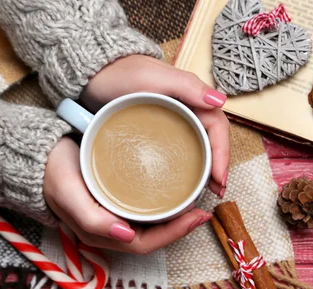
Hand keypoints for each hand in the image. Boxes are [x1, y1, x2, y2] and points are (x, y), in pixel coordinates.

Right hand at [44, 137, 211, 253]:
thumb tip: (127, 237)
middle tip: (203, 209)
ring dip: (174, 219)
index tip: (197, 216)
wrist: (36, 157)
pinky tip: (175, 194)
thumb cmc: (52, 174)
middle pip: (154, 238)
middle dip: (180, 228)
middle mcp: (110, 231)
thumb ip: (93, 218)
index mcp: (101, 234)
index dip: (175, 235)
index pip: (146, 244)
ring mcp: (113, 219)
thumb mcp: (69, 193)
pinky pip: (145, 213)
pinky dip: (163, 208)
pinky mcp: (115, 204)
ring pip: (151, 227)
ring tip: (195, 202)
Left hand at [80, 55, 229, 195]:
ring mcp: (175, 121)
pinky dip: (188, 167)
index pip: (217, 127)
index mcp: (192, 97)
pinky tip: (183, 182)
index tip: (218, 178)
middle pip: (212, 140)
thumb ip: (188, 86)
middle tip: (217, 191)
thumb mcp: (153, 77)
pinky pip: (181, 150)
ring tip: (207, 192)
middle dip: (219, 167)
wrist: (91, 75)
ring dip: (207, 170)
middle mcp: (188, 110)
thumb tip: (220, 102)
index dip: (222, 153)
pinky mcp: (160, 131)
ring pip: (200, 147)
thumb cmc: (119, 73)